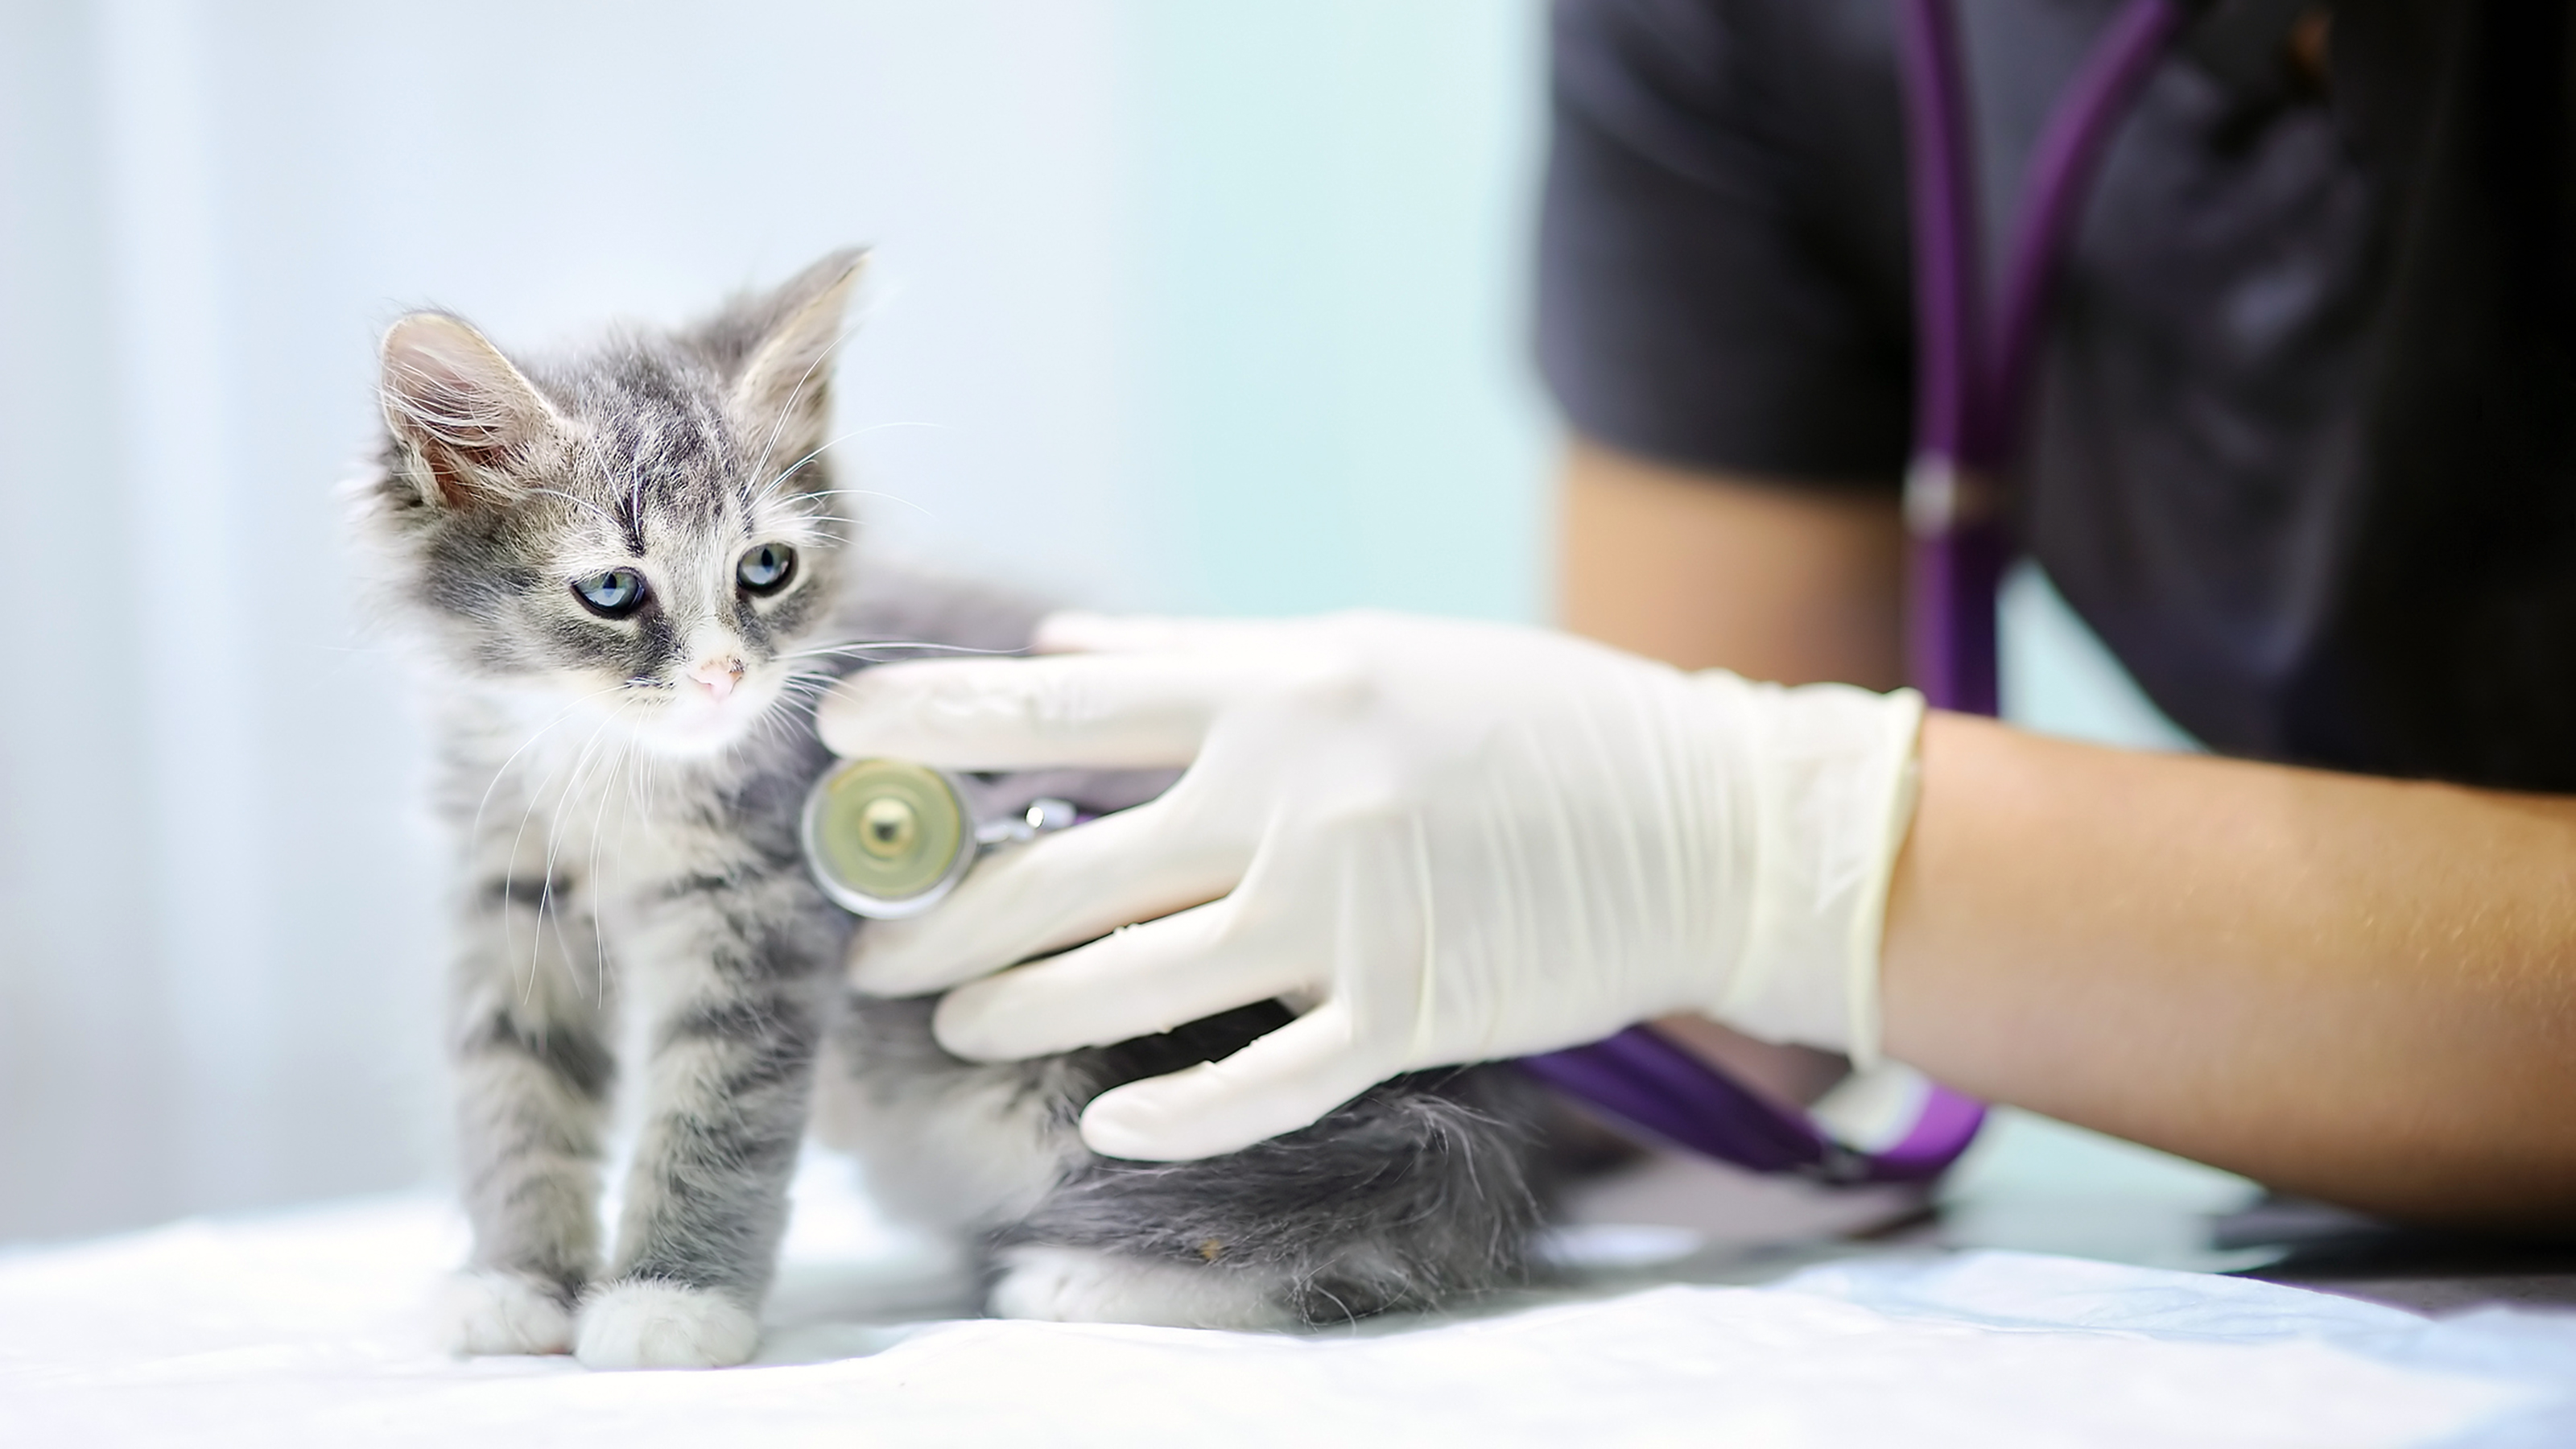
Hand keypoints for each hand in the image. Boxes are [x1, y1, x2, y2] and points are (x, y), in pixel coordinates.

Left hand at [816, 610, 1923, 1159]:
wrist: (1704, 817)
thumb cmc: (1528, 720)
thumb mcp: (1365, 649)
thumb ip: (1204, 653)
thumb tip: (1064, 646)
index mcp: (1282, 687)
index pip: (1064, 703)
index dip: (934, 722)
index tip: (835, 733)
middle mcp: (1295, 795)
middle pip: (1063, 871)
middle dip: (936, 921)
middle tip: (866, 956)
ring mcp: (1347, 913)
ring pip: (1128, 984)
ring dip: (1017, 1012)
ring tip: (953, 1024)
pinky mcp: (1404, 1013)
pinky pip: (1254, 1081)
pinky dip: (1170, 1113)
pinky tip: (1107, 1127)